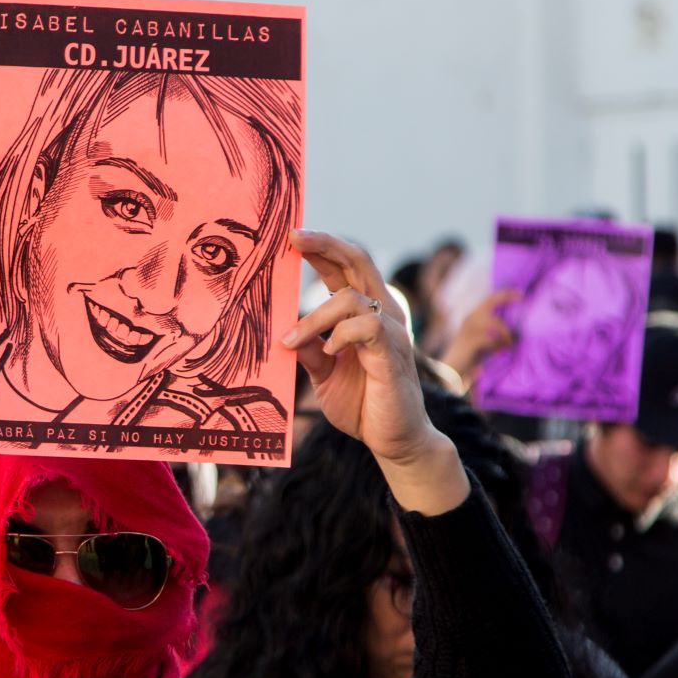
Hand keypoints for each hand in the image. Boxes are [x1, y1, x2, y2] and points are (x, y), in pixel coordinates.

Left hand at [283, 230, 466, 513]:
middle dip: (325, 245)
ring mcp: (391, 331)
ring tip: (291, 340)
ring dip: (315, 317)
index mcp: (366, 313)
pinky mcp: (393, 353)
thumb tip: (282, 330)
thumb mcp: (324, 374)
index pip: (345, 267)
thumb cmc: (362, 403)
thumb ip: (308, 349)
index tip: (290, 237)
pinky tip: (328, 352)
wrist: (395, 439)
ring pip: (353, 298)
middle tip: (292, 239)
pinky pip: (367, 326)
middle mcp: (383, 313)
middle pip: (359, 260)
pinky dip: (340, 334)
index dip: (321, 248)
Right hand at [439, 288, 519, 383]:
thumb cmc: (471, 355)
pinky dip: (499, 345)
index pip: (489, 299)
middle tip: (521, 297)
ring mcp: (469, 328)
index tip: (519, 293)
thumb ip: (497, 333)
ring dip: (505, 333)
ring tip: (509, 344)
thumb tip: (516, 332)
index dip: (505, 294)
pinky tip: (502, 351)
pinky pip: (492, 339)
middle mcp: (470, 318)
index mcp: (473, 316)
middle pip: (490, 301)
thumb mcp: (485, 340)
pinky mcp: (471, 340)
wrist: (453, 368)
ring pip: (495, 323)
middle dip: (506, 297)